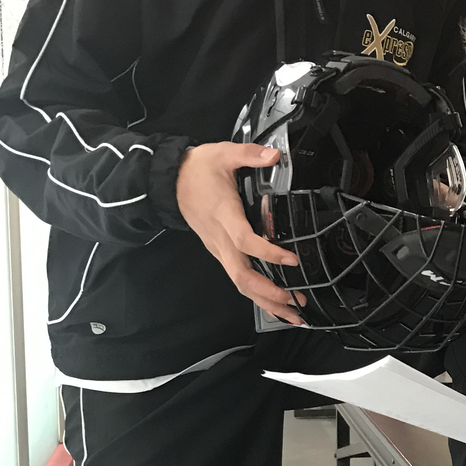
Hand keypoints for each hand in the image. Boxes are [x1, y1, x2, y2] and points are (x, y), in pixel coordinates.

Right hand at [176, 143, 304, 322]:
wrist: (169, 181)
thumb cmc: (196, 170)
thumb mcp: (223, 153)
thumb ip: (249, 154)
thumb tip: (273, 155)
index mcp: (224, 215)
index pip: (245, 240)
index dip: (268, 253)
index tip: (291, 260)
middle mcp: (220, 238)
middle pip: (242, 275)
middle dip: (269, 293)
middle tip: (295, 301)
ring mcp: (218, 248)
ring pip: (240, 283)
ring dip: (265, 300)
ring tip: (291, 312)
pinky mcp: (220, 251)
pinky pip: (238, 277)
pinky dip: (257, 294)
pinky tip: (274, 302)